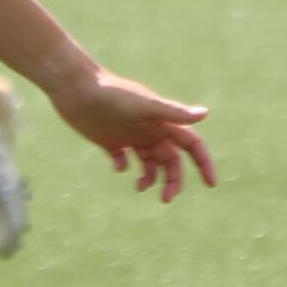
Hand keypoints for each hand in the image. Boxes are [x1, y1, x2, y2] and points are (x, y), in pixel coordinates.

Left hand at [45, 67, 216, 202]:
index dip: (204, 163)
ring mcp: (130, 135)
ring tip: (139, 186)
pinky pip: (122, 160)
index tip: (211, 184)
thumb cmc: (111, 94)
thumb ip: (172, 113)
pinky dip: (124, 167)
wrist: (75, 87)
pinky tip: (118, 166)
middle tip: (165, 199)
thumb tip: (205, 114)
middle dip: (173, 181)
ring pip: (149, 163)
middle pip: (171, 161)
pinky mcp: (109, 140)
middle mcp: (149, 129)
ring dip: (150, 179)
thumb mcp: (143, 106)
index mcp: (162, 122)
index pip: (192, 145)